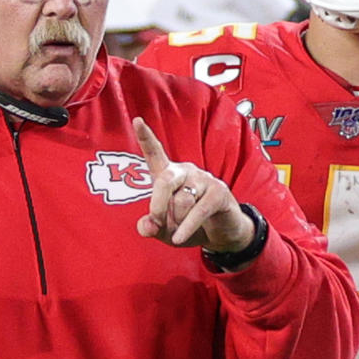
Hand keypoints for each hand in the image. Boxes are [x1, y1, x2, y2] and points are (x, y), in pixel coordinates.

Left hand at [133, 117, 254, 251]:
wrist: (222, 234)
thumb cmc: (188, 226)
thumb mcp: (165, 232)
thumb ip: (151, 228)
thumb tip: (146, 226)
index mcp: (168, 175)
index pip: (155, 153)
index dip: (146, 138)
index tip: (137, 120)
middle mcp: (185, 171)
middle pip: (165, 180)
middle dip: (158, 205)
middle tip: (157, 223)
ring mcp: (204, 179)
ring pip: (182, 201)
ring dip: (178, 222)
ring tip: (181, 231)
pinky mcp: (219, 192)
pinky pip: (198, 211)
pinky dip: (187, 227)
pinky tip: (181, 238)